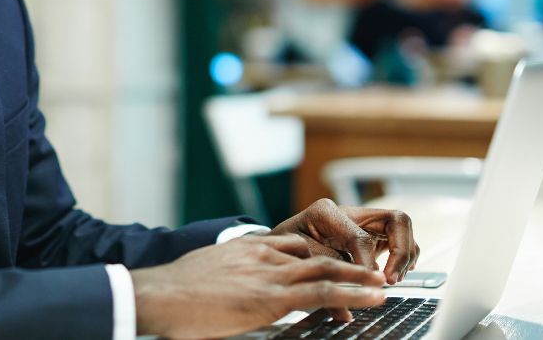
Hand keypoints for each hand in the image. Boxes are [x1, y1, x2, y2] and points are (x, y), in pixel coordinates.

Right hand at [132, 234, 385, 338]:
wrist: (158, 295)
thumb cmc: (174, 293)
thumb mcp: (209, 276)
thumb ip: (230, 280)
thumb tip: (233, 296)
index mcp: (249, 248)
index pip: (296, 246)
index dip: (321, 257)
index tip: (337, 266)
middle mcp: (264, 254)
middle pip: (318, 252)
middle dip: (348, 262)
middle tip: (372, 272)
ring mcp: (270, 273)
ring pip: (328, 268)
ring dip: (360, 276)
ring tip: (384, 283)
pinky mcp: (272, 296)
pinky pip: (323, 291)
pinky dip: (354, 292)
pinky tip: (373, 296)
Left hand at [267, 199, 418, 283]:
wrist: (278, 247)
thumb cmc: (285, 252)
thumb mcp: (298, 264)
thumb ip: (322, 282)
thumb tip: (344, 309)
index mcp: (325, 212)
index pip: (359, 237)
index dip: (367, 265)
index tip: (368, 286)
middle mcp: (348, 213)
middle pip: (395, 219)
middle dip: (401, 250)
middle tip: (392, 279)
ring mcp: (362, 222)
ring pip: (401, 228)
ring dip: (405, 255)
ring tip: (394, 279)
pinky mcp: (370, 234)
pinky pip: (398, 239)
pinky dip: (404, 256)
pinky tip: (396, 274)